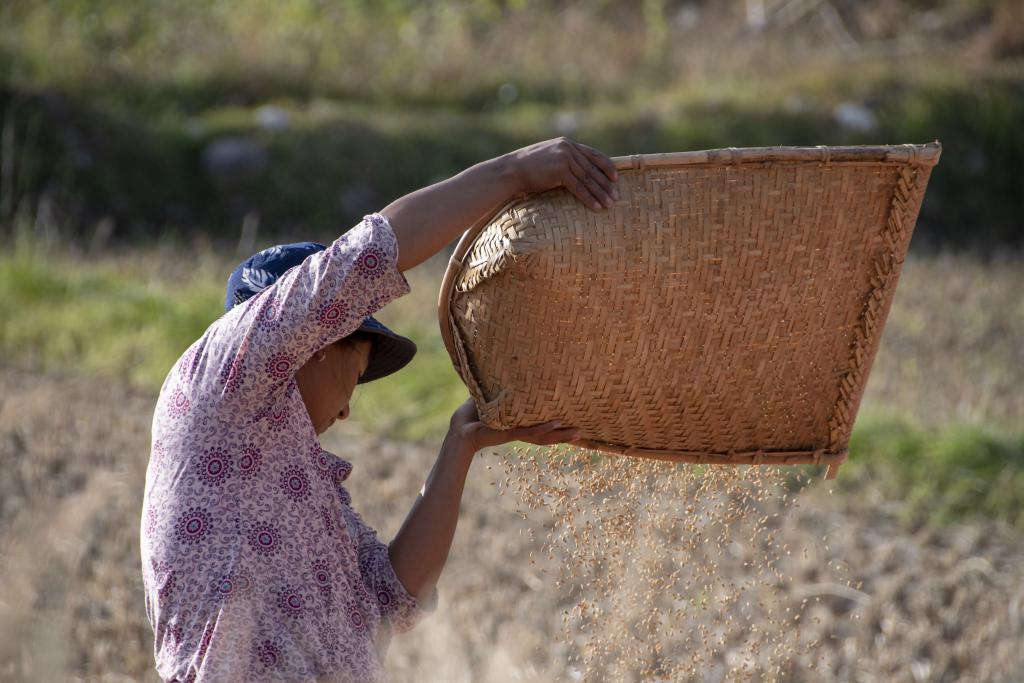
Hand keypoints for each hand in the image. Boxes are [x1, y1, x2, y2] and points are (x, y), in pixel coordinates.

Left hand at [448, 398, 582, 453]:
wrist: (461, 429)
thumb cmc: (474, 414)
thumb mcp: (491, 398)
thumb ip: (500, 387)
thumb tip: (504, 368)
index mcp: (520, 425)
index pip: (543, 428)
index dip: (558, 428)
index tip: (573, 423)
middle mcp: (521, 431)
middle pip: (548, 435)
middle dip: (565, 435)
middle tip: (583, 432)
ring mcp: (517, 433)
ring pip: (544, 436)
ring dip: (561, 434)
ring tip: (578, 432)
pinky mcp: (510, 432)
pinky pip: (530, 431)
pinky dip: (544, 427)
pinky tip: (557, 423)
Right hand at [507, 137, 618, 210]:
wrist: (511, 170)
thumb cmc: (529, 168)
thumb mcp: (550, 158)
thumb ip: (565, 160)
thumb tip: (580, 172)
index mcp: (567, 144)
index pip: (594, 154)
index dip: (607, 166)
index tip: (616, 178)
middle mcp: (568, 148)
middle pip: (593, 169)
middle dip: (606, 184)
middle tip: (616, 196)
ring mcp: (564, 158)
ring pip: (588, 179)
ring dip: (600, 194)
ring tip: (610, 204)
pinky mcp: (559, 171)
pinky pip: (579, 187)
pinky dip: (589, 199)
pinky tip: (597, 207)